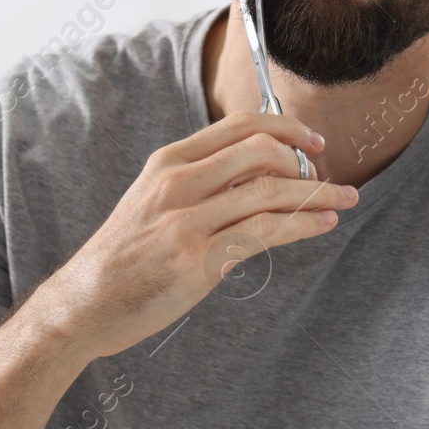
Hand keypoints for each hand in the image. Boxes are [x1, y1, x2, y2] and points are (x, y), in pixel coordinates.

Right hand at [39, 111, 357, 358]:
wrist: (84, 303)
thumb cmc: (125, 254)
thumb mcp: (153, 199)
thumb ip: (200, 181)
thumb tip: (261, 171)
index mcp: (169, 161)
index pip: (240, 125)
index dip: (287, 128)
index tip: (314, 142)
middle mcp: (178, 183)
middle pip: (262, 151)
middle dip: (306, 163)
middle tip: (327, 179)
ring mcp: (188, 221)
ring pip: (270, 192)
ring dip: (318, 193)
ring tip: (345, 199)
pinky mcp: (198, 259)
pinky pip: (265, 232)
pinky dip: (303, 224)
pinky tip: (322, 223)